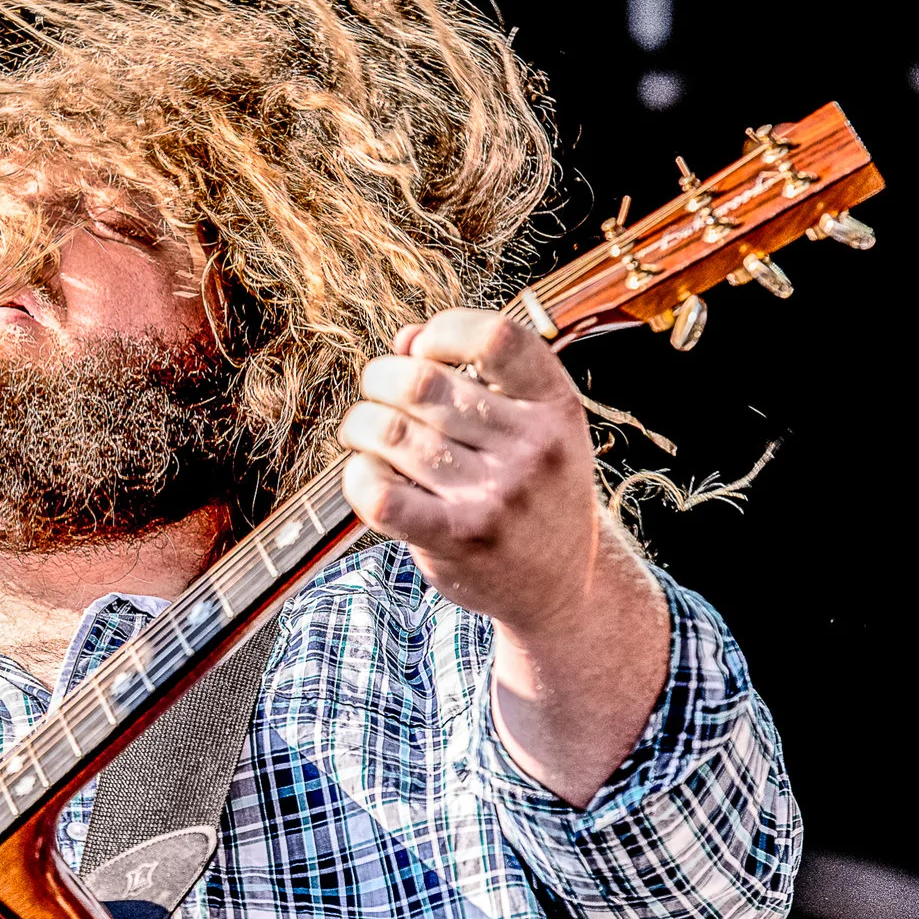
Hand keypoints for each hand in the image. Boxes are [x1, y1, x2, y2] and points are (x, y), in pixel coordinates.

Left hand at [338, 307, 666, 804]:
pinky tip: (364, 474)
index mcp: (556, 406)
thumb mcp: (529, 428)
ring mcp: (498, 496)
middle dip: (380, 380)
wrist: (561, 587)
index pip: (495, 337)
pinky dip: (357, 475)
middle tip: (375, 396)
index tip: (423, 351)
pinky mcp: (459, 539)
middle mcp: (533, 448)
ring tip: (364, 435)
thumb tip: (404, 340)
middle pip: (422, 382)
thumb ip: (474, 376)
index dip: (443, 331)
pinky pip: (380, 493)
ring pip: (391, 432)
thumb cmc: (531, 493)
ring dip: (360, 426)